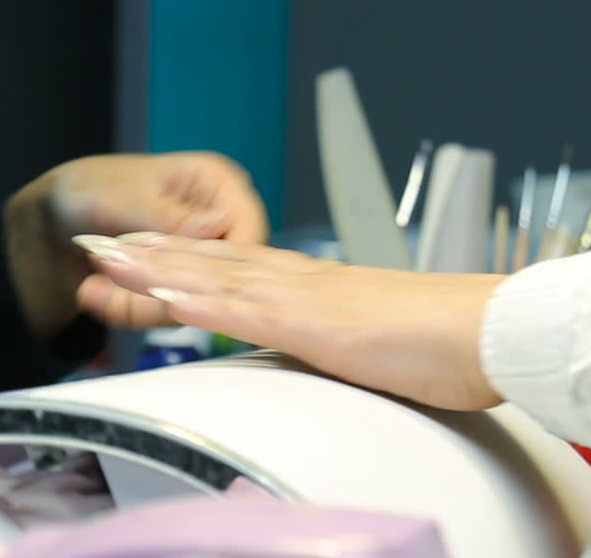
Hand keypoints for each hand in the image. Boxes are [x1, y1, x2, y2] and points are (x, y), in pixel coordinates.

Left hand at [4, 152, 267, 338]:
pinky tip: (90, 294)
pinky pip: (166, 314)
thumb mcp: (127, 196)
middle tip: (115, 295)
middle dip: (165, 293)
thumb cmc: (91, 188)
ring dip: (138, 305)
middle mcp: (218, 225)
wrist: (51, 219)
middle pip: (221, 278)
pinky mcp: (178, 289)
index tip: (179, 285)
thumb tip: (218, 225)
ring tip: (89, 291)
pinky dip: (126, 310)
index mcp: (219, 186)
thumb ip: (171, 216)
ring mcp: (199, 261)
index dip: (224, 267)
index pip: (248, 235)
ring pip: (193, 303)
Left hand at [73, 234, 505, 410]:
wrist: (489, 328)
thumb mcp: (392, 342)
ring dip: (154, 266)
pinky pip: (237, 310)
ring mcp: (304, 299)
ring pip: (212, 277)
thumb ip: (361, 342)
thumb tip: (349, 350)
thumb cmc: (454, 341)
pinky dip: (192, 299)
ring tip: (105, 254)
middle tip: (102, 240)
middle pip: (213, 263)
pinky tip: (155, 291)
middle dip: (154, 252)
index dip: (193, 258)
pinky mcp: (310, 324)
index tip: (154, 249)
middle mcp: (305, 283)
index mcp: (323, 288)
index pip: (242, 268)